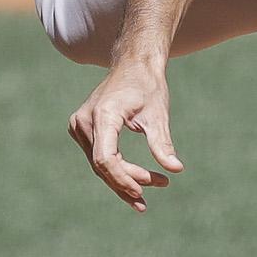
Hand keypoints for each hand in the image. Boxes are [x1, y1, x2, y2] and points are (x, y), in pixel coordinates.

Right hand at [67, 56, 183, 211]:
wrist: (134, 64)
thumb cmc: (147, 86)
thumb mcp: (158, 115)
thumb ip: (162, 143)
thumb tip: (176, 169)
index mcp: (102, 116)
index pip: (106, 159)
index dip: (123, 180)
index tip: (143, 192)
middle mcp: (84, 121)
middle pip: (103, 164)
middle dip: (129, 180)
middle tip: (161, 185)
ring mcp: (79, 125)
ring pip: (100, 163)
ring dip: (125, 178)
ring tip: (151, 189)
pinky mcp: (82, 129)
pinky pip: (99, 155)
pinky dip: (117, 168)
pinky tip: (137, 180)